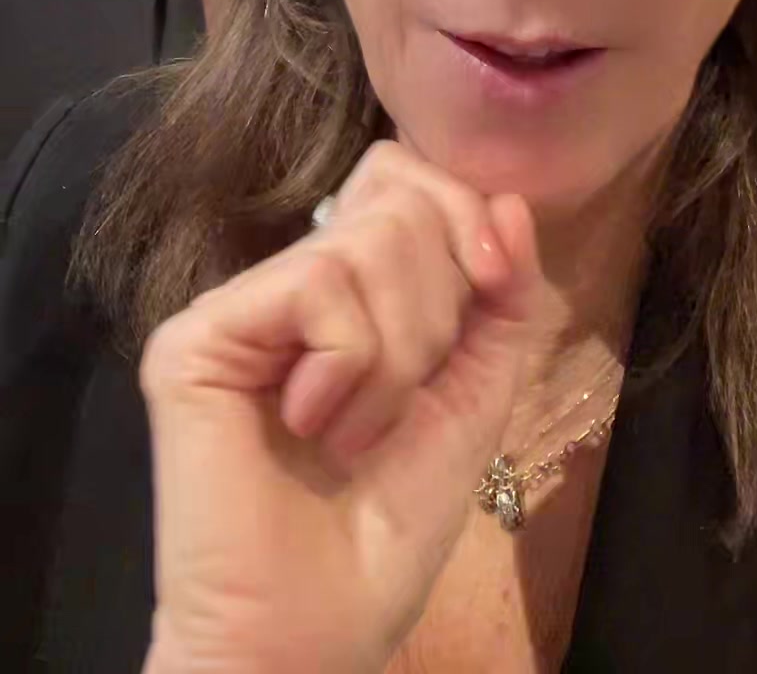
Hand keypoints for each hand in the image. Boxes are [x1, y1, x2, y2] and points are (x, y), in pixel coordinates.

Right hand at [140, 141, 539, 673]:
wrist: (317, 629)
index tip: (494, 283)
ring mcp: (240, 306)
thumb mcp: (477, 392)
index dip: (463, 213)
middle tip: (409, 395)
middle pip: (398, 198)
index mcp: (352, 286)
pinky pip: (317, 285)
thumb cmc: (389, 525)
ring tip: (358, 431)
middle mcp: (290, 279)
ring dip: (399, 354)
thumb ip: (503, 295)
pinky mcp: (196, 337)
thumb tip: (510, 201)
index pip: (405, 177)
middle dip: (441, 304)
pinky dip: (350, 364)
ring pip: (368, 240)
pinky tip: (312, 423)